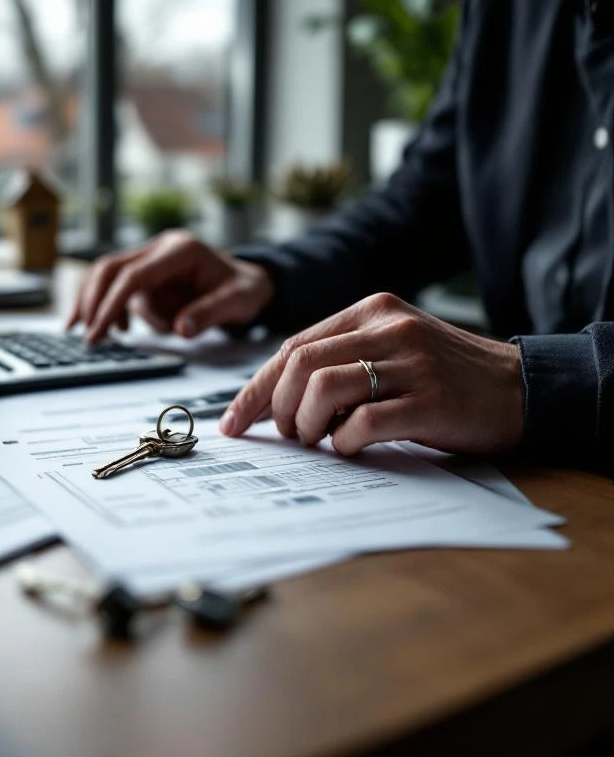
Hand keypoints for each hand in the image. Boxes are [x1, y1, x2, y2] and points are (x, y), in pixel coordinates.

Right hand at [66, 230, 273, 342]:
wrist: (247, 283)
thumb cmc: (243, 289)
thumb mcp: (237, 302)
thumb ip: (209, 313)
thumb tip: (181, 329)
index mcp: (179, 250)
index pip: (134, 274)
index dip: (112, 302)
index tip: (98, 329)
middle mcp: (160, 250)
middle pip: (109, 268)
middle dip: (92, 301)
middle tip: (87, 335)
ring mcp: (151, 262)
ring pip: (107, 278)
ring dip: (99, 307)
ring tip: (102, 337)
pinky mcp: (146, 276)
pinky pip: (117, 290)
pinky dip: (112, 310)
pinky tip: (123, 330)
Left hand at [219, 292, 525, 455]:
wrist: (521, 388)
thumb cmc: (445, 376)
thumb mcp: (391, 348)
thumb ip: (340, 359)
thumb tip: (274, 400)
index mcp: (371, 310)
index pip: (292, 347)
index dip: (256, 388)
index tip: (233, 422)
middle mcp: (388, 328)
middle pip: (298, 365)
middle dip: (276, 408)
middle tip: (288, 435)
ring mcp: (410, 362)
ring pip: (322, 389)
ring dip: (306, 425)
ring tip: (318, 440)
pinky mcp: (430, 400)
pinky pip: (362, 422)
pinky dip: (345, 441)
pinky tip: (353, 446)